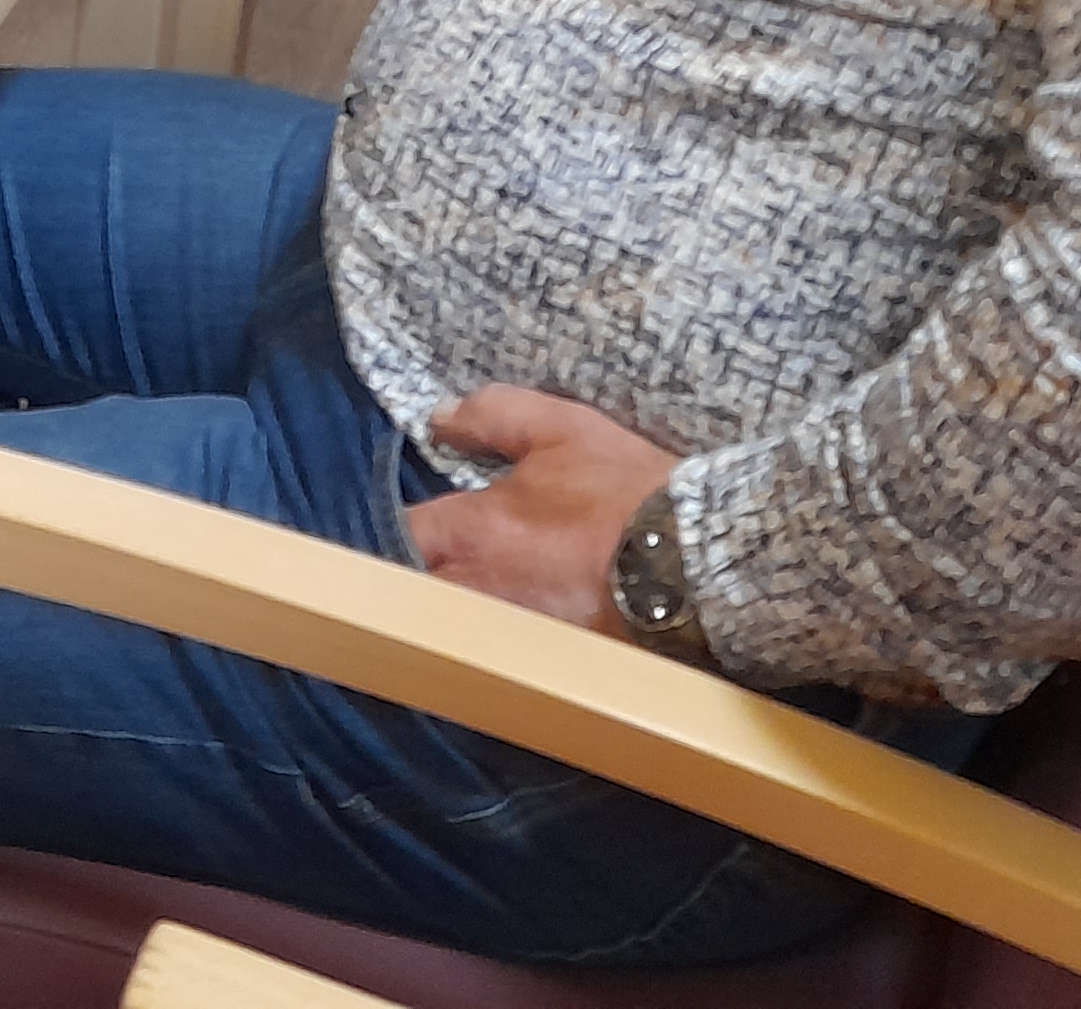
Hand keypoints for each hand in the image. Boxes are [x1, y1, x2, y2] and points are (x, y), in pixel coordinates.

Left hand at [403, 386, 683, 636]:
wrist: (698, 567)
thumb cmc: (627, 493)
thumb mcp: (562, 429)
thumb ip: (491, 416)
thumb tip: (437, 417)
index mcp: (472, 532)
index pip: (395, 533)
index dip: (382, 522)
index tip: (390, 515)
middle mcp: (475, 591)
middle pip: (407, 593)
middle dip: (401, 576)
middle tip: (407, 559)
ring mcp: (505, 636)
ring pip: (444, 629)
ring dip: (437, 611)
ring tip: (447, 594)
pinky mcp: (539, 665)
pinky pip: (488, 656)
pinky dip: (481, 643)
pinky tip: (492, 628)